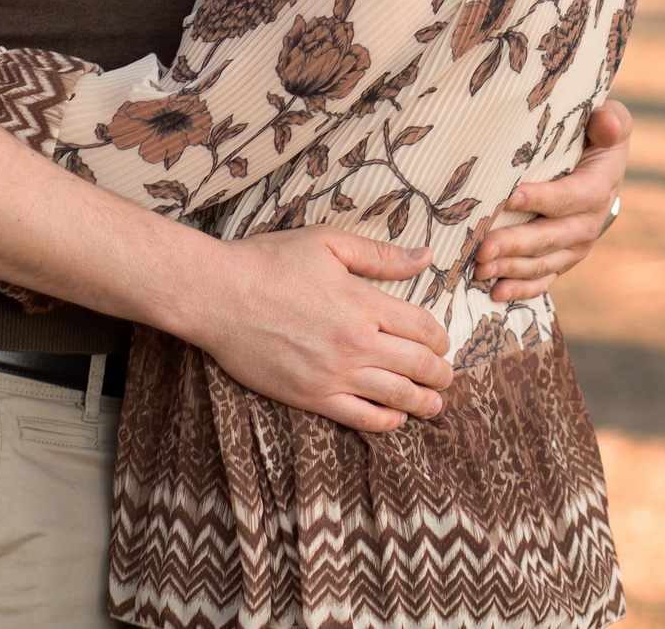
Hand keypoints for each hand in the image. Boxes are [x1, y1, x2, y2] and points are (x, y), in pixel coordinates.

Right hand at [175, 227, 453, 434]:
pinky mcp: (310, 396)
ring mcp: (334, 373)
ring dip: (422, 403)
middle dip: (439, 374)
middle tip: (446, 377)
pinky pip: (359, 417)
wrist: (218, 296)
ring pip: (395, 396)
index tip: (443, 342)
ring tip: (434, 405)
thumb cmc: (269, 262)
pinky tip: (395, 419)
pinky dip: (385, 422)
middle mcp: (356, 342)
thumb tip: (426, 257)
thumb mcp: (327, 244)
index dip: (440, 338)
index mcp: (364, 302)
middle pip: (417, 365)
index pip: (422, 327)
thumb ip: (379, 255)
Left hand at [473, 99, 630, 300]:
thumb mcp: (611, 123)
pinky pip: (544, 279)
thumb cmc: (596, 138)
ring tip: (480, 269)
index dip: (541, 199)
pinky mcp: (561, 260)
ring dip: (511, 268)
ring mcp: (574, 247)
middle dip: (515, 244)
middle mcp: (588, 224)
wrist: (601, 170)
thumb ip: (612, 121)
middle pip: (550, 238)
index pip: (569, 197)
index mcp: (598, 189)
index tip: (509, 197)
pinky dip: (521, 289)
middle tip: (483, 247)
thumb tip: (606, 123)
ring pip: (543, 262)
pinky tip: (496, 293)